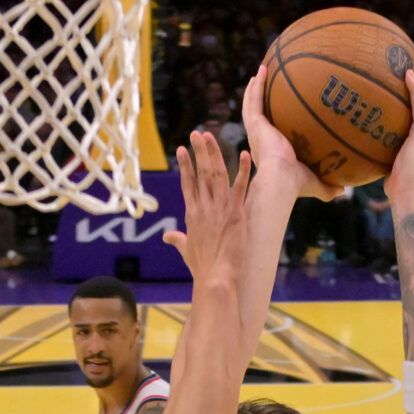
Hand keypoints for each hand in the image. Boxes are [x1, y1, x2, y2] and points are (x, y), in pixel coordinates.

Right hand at [162, 130, 251, 280]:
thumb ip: (178, 240)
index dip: (186, 165)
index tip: (183, 150)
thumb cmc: (202, 268)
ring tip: (210, 137)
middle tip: (197, 133)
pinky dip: (243, 170)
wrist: (216, 278)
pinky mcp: (236, 213)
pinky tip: (245, 154)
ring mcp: (220, 208)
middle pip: (200, 173)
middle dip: (199, 152)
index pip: (187, 184)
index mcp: (192, 214)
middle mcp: (204, 207)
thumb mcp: (187, 251)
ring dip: (214, 154)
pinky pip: (241, 187)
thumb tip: (168, 237)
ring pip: (216, 174)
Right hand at [241, 65, 337, 201]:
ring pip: (251, 105)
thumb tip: (343, 189)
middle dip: (259, 101)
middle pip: (257, 116)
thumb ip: (328, 186)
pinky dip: (257, 85)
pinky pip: (254, 100)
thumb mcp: (315, 184)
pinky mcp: (255, 124)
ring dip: (254, 88)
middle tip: (263, 86)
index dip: (271, 124)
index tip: (276, 113)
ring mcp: (256, 131)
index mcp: (270, 153)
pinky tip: (262, 70)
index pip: (269, 134)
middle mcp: (260, 140)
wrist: (281, 180)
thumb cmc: (297, 185)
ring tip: (259, 72)